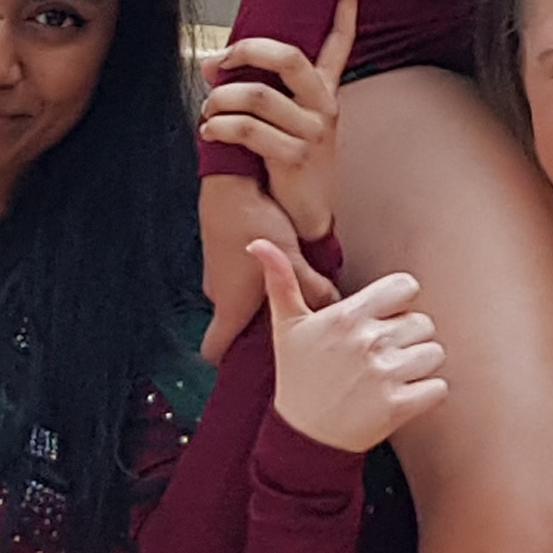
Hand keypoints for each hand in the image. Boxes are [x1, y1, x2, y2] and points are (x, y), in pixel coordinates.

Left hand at [198, 0, 359, 245]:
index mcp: (324, 91)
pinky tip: (210, 132)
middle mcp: (324, 106)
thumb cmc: (287, 163)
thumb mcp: (279, 120)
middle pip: (287, 57)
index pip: (341, 39)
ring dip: (220, 100)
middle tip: (220, 60)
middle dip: (245, 51)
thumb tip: (208, 64)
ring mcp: (313, 132)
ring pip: (256, 95)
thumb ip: (249, 88)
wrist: (304, 216)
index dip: (347, 3)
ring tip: (208, 112)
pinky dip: (219, 127)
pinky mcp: (295, 157)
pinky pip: (247, 129)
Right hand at [199, 176, 331, 364]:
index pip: (214, 350)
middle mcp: (219, 294)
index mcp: (230, 307)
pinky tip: (282, 266)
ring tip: (288, 297)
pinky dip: (256, 281)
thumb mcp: (293, 258)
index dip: (227, 364)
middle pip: (231, 329)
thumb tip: (338, 306)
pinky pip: (238, 280)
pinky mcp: (223, 254)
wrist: (230, 180)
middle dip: (255, 335)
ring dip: (258, 305)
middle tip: (284, 335)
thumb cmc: (253, 219)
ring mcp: (218, 274)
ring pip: (237, 303)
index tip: (246, 371)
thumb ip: (315, 286)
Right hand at [258, 239, 447, 452]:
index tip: (384, 318)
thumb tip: (258, 242)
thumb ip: (281, 281)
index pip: (406, 286)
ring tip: (393, 375)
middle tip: (383, 355)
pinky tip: (404, 395)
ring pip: (435, 353)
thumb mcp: (286, 327)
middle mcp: (369, 342)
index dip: (400, 302)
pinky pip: (439, 387)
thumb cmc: (297, 376)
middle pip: (424, 322)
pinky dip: (428, 393)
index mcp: (348, 317)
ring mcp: (384, 375)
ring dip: (420, 365)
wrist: (302, 436)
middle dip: (409, 337)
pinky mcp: (398, 407)